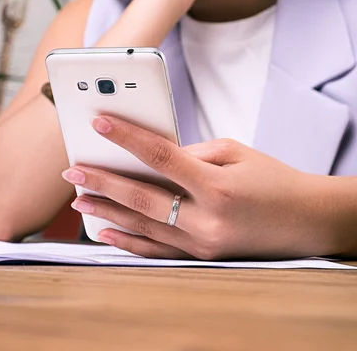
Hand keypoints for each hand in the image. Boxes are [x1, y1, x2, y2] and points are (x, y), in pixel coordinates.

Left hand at [63, 116, 333, 260]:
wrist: (306, 221)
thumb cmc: (273, 178)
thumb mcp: (235, 152)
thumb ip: (191, 154)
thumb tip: (151, 156)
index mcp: (217, 186)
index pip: (161, 157)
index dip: (127, 137)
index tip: (100, 122)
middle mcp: (206, 219)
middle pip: (141, 197)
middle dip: (102, 180)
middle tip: (73, 169)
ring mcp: (202, 244)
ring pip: (142, 226)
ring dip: (107, 211)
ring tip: (79, 198)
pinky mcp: (201, 257)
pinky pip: (156, 250)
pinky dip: (127, 241)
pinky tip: (105, 231)